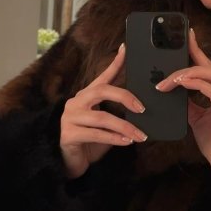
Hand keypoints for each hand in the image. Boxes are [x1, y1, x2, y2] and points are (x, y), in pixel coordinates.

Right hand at [60, 44, 147, 178]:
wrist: (69, 162)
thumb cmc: (90, 140)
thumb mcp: (106, 123)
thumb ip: (117, 113)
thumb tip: (142, 108)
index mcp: (86, 96)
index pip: (103, 76)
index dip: (115, 63)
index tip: (126, 49)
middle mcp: (76, 102)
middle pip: (102, 90)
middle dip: (125, 97)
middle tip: (142, 108)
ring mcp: (70, 118)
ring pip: (102, 117)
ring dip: (125, 126)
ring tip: (140, 135)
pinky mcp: (68, 135)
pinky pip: (96, 134)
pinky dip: (114, 138)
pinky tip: (126, 141)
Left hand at [156, 30, 210, 198]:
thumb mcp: (197, 119)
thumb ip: (189, 103)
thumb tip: (171, 91)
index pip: (210, 67)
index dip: (197, 50)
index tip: (186, 35)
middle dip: (190, 59)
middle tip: (167, 61)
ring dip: (190, 73)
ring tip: (171, 79)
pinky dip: (196, 84)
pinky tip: (181, 84)